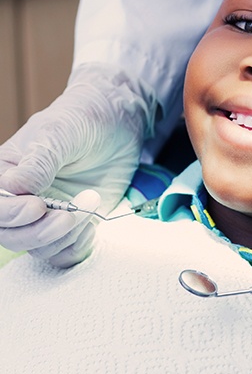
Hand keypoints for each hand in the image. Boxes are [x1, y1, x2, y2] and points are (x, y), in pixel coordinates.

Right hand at [0, 62, 155, 266]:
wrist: (117, 122)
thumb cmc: (82, 120)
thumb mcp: (59, 134)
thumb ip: (38, 162)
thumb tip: (14, 186)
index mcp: (6, 175)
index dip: (11, 215)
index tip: (38, 206)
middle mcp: (22, 200)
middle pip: (12, 236)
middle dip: (41, 232)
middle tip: (70, 216)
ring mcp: (49, 215)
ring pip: (40, 248)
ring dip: (66, 235)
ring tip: (89, 203)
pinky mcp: (73, 225)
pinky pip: (65, 253)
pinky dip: (77, 246)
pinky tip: (92, 224)